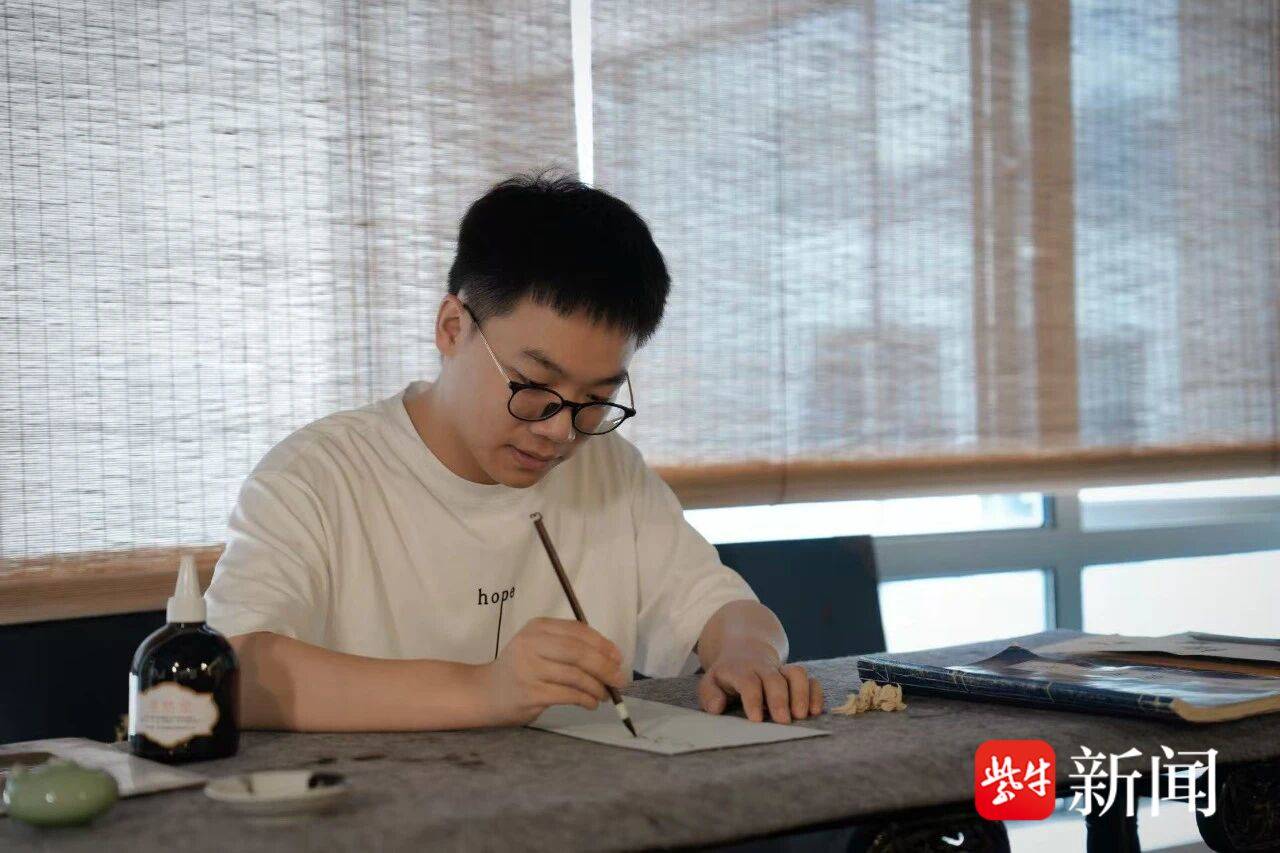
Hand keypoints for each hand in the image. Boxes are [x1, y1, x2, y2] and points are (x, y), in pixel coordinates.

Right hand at [478, 617, 627, 725]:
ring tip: (604, 695)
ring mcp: (529, 669)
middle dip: (606, 667)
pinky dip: (585, 700)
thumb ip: (569, 645)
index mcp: (538, 627)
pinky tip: (590, 703)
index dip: (603, 644)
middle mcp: (531, 644)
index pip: (578, 631)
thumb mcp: (539, 646)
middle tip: (620, 679)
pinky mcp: (530, 693)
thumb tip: (611, 657)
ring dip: (597, 687)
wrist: (485, 693)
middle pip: (579, 653)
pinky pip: (568, 695)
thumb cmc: (520, 669)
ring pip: (576, 676)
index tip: (618, 658)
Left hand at [698, 638, 823, 723]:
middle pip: (774, 679)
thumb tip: (716, 707)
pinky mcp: (796, 676)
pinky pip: (810, 679)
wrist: (745, 650)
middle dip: (780, 699)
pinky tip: (815, 711)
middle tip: (783, 721)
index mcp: (740, 670)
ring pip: (796, 673)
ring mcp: (781, 670)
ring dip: (801, 694)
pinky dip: (815, 693)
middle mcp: (763, 668)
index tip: (757, 719)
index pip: (748, 682)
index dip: (753, 699)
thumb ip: (710, 695)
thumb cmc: (727, 675)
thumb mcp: (711, 682)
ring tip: (801, 716)